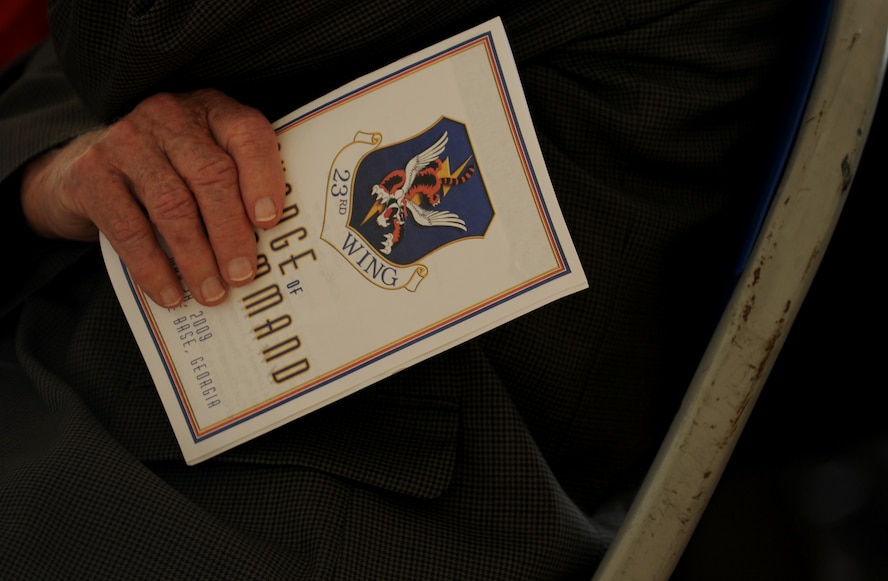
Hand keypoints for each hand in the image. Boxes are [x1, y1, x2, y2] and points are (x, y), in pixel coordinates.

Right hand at [20, 89, 285, 306]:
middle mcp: (168, 116)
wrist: (83, 170)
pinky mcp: (91, 173)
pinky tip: (170, 293)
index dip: (263, 178)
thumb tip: (276, 244)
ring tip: (213, 292)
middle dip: (231, 233)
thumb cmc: (168, 173)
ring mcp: (126, 140)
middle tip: (242, 275)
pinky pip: (128, 228)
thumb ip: (239, 185)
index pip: (246, 134)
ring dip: (196, 258)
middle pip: (210, 174)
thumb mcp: (206, 162)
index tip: (271, 222)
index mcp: (211, 110)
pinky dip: (153, 267)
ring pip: (172, 204)